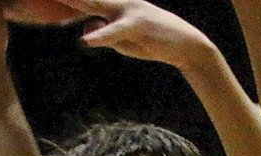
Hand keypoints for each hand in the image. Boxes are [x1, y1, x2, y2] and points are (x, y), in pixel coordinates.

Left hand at [67, 0, 211, 70]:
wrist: (184, 45)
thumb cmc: (152, 42)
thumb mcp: (123, 41)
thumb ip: (103, 34)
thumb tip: (85, 32)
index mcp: (110, 5)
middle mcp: (116, 2)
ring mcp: (127, 11)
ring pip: (96, 4)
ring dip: (76, 1)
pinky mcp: (138, 25)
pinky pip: (116, 31)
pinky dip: (102, 35)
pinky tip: (88, 39)